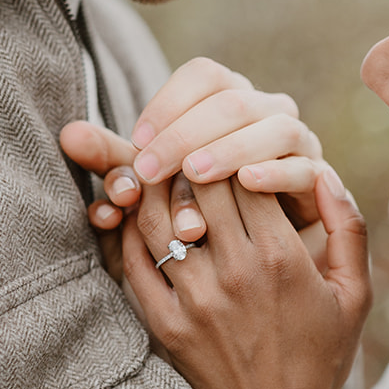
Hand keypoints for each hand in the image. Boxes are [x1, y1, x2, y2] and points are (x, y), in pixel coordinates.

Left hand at [60, 58, 324, 243]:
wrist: (267, 313)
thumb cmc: (206, 227)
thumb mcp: (162, 190)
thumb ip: (121, 163)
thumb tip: (68, 135)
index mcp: (233, 104)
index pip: (205, 74)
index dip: (170, 102)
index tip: (138, 143)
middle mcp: (270, 116)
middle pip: (233, 101)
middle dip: (188, 132)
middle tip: (152, 169)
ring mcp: (300, 148)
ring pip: (273, 128)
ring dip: (231, 147)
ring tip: (196, 175)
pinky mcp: (320, 189)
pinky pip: (306, 171)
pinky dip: (277, 172)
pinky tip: (247, 183)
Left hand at [122, 169, 370, 388]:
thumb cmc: (321, 355)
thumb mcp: (354, 294)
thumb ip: (346, 228)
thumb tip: (326, 174)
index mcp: (284, 257)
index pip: (246, 174)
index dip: (234, 148)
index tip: (230, 144)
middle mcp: (237, 272)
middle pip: (200, 186)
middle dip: (193, 157)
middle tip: (188, 145)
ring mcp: (196, 299)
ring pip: (160, 217)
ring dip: (155, 186)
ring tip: (158, 170)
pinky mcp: (165, 323)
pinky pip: (135, 262)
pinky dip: (130, 230)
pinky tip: (136, 214)